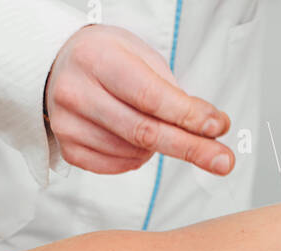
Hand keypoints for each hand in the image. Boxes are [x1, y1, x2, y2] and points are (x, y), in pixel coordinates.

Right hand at [45, 24, 233, 175]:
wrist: (57, 66)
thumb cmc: (106, 59)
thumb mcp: (139, 56)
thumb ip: (170, 90)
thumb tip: (209, 127)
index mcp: (96, 59)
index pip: (150, 96)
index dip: (188, 115)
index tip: (219, 127)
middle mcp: (76, 92)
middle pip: (144, 132)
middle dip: (190, 148)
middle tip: (223, 161)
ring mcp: (68, 124)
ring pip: (134, 152)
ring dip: (160, 147)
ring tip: (158, 127)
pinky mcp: (68, 148)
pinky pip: (118, 166)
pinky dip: (138, 158)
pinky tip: (137, 141)